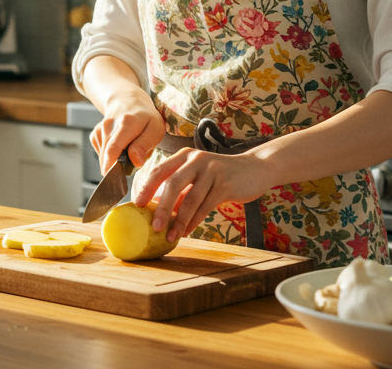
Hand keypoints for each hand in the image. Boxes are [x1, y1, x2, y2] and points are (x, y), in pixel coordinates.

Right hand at [90, 103, 164, 176]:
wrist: (127, 101)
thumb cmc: (145, 118)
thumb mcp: (155, 129)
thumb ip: (145, 145)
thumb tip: (135, 161)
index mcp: (126, 123)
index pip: (113, 148)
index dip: (111, 167)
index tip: (115, 179)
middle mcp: (109, 125)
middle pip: (107, 156)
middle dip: (118, 167)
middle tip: (131, 165)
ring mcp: (100, 129)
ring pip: (104, 157)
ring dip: (116, 161)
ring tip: (129, 151)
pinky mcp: (95, 134)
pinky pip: (101, 154)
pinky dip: (110, 156)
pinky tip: (119, 147)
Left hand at [131, 148, 268, 242]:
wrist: (255, 169)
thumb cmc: (220, 175)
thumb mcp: (197, 176)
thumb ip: (180, 189)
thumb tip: (158, 210)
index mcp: (184, 156)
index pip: (159, 170)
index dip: (146, 187)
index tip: (137, 205)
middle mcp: (196, 159)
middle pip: (172, 184)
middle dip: (161, 207)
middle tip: (153, 226)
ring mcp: (211, 171)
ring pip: (190, 199)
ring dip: (179, 220)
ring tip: (170, 236)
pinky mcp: (225, 184)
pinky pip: (205, 206)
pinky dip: (194, 221)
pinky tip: (187, 231)